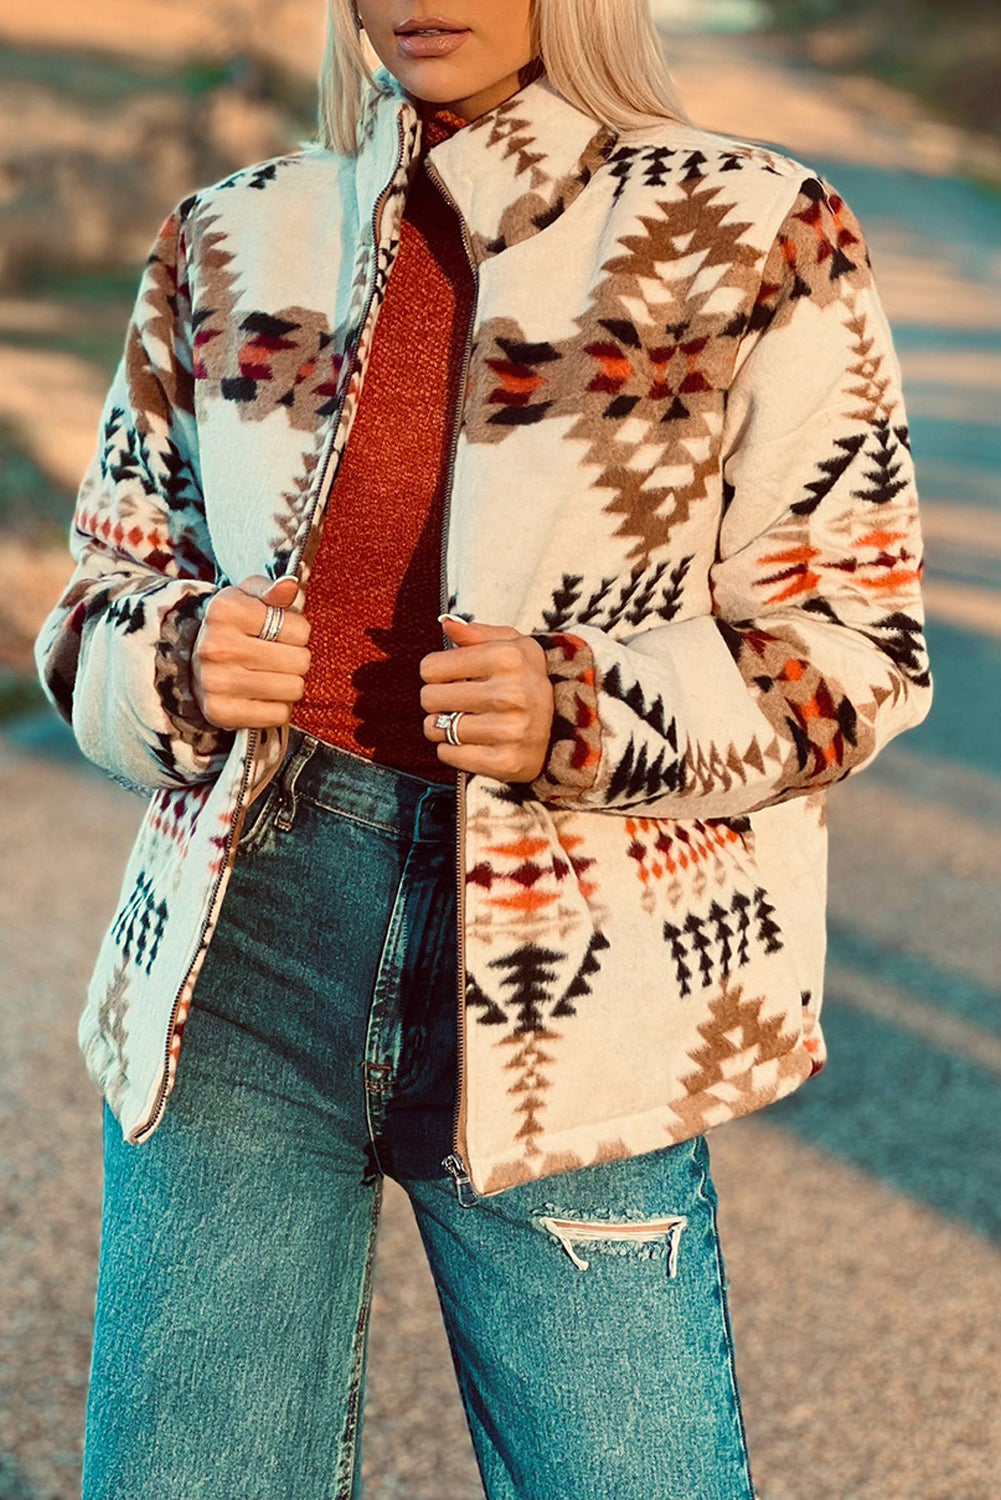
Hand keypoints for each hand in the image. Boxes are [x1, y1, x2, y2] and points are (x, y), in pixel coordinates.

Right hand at [192, 574, 311, 729]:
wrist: (191, 661)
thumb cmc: (231, 626)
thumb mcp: (247, 597)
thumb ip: (272, 589)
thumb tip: (290, 585)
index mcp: (226, 611)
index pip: (300, 630)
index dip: (298, 632)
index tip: (281, 632)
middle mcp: (217, 647)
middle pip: (300, 661)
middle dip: (296, 658)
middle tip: (279, 656)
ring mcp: (216, 682)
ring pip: (293, 689)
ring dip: (289, 683)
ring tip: (271, 674)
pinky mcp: (221, 712)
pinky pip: (279, 715)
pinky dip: (277, 707)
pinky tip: (263, 695)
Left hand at [420, 616, 553, 780]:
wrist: (566, 726)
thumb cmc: (525, 680)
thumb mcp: (511, 646)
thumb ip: (476, 633)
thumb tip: (446, 624)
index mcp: (507, 658)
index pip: (431, 667)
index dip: (435, 672)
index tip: (449, 677)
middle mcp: (510, 694)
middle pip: (430, 698)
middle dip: (435, 699)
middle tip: (453, 701)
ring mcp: (509, 731)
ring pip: (437, 728)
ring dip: (441, 726)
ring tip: (460, 721)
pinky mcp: (505, 762)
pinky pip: (449, 755)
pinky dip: (451, 750)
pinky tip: (470, 742)